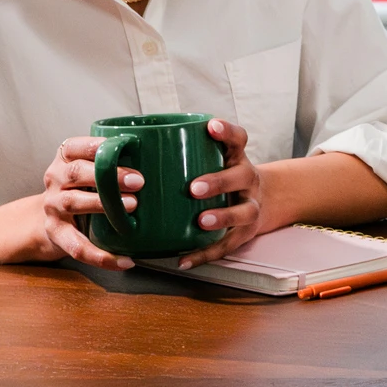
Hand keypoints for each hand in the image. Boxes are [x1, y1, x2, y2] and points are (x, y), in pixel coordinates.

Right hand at [31, 133, 142, 269]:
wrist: (50, 219)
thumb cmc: (84, 188)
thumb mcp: (93, 169)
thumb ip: (116, 163)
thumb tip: (167, 158)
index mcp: (66, 158)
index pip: (76, 146)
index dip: (99, 146)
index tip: (127, 145)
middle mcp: (55, 179)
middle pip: (76, 173)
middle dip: (108, 175)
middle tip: (139, 181)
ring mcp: (53, 206)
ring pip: (74, 202)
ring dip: (103, 205)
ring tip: (132, 206)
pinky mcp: (56, 232)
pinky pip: (77, 246)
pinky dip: (101, 256)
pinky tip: (124, 260)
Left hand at [170, 118, 266, 267]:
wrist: (260, 200)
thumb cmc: (221, 176)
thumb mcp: (213, 159)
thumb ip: (183, 153)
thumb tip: (126, 148)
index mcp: (236, 158)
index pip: (238, 139)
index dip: (227, 132)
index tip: (211, 126)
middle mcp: (248, 180)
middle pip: (242, 176)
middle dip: (219, 181)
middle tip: (194, 188)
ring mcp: (250, 206)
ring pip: (244, 212)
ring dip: (223, 217)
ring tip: (201, 221)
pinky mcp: (244, 233)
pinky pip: (227, 245)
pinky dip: (205, 253)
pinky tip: (185, 260)